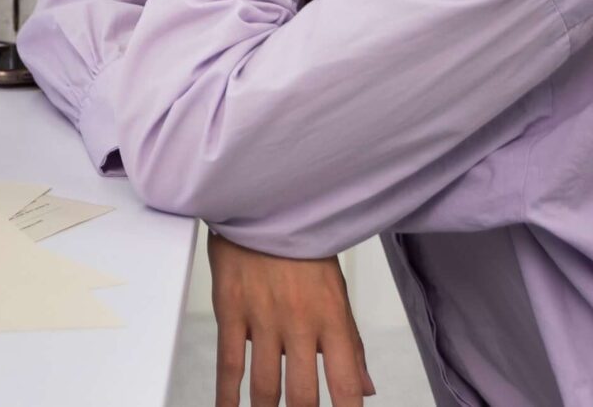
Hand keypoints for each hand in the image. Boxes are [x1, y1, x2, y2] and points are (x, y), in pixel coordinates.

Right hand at [210, 232, 375, 406]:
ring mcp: (263, 318)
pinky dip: (227, 394)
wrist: (263, 205)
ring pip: (265, 386)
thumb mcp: (337, 294)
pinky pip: (229, 363)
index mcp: (333, 319)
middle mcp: (300, 323)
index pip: (346, 384)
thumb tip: (365, 388)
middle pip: (303, 395)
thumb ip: (351, 345)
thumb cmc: (302, 249)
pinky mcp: (231, 311)